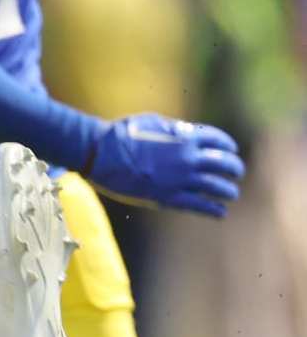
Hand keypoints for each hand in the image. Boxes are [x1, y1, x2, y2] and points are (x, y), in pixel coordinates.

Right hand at [85, 113, 244, 217]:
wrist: (100, 154)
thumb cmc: (120, 135)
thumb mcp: (152, 123)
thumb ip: (173, 130)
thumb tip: (184, 132)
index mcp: (185, 137)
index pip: (218, 140)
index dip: (228, 146)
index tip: (232, 151)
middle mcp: (188, 158)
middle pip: (224, 164)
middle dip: (234, 169)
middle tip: (236, 174)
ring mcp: (179, 179)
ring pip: (216, 186)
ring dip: (228, 190)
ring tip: (231, 194)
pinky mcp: (167, 198)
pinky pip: (199, 205)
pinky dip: (214, 210)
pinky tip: (221, 212)